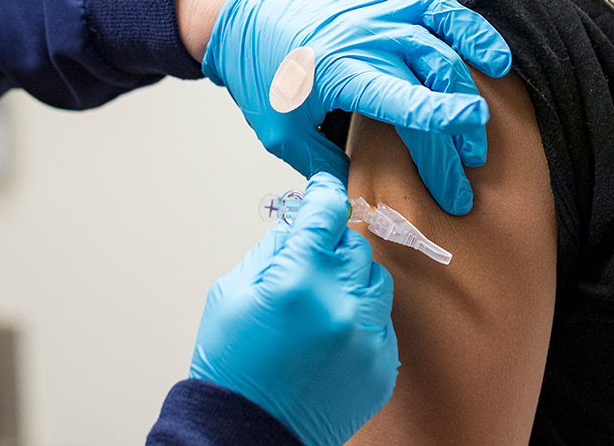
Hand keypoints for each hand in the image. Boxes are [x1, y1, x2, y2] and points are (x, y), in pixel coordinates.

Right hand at [190, 173, 397, 445]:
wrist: (248, 432)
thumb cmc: (232, 368)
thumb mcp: (231, 294)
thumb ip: (270, 252)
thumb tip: (298, 228)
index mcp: (297, 281)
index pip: (325, 213)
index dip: (324, 195)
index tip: (324, 191)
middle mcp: (340, 305)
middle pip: (354, 245)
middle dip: (331, 248)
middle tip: (308, 266)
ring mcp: (366, 338)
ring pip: (375, 280)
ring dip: (351, 281)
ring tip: (320, 305)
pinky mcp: (382, 366)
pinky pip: (381, 323)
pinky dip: (360, 320)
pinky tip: (331, 337)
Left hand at [202, 0, 510, 214]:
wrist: (245, 14)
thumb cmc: (260, 76)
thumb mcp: (281, 133)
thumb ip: (325, 167)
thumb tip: (364, 202)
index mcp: (337, 70)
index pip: (399, 95)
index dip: (437, 116)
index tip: (468, 140)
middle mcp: (366, 38)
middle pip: (432, 82)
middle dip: (455, 136)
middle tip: (463, 181)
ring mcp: (383, 16)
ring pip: (445, 47)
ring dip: (469, 92)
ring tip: (479, 134)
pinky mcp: (391, 3)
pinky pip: (442, 13)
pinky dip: (473, 33)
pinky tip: (496, 60)